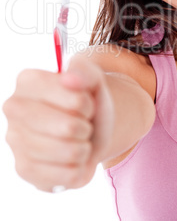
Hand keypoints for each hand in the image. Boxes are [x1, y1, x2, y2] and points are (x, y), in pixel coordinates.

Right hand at [2, 54, 113, 191]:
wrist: (88, 129)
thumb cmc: (87, 101)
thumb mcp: (93, 79)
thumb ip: (85, 70)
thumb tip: (69, 79)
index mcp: (28, 80)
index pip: (74, 99)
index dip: (86, 104)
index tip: (83, 102)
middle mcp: (14, 108)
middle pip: (68, 128)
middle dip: (84, 127)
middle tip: (81, 122)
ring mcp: (15, 140)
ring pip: (69, 153)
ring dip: (83, 147)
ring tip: (75, 138)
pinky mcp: (24, 169)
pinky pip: (68, 175)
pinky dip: (79, 168)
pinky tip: (70, 157)